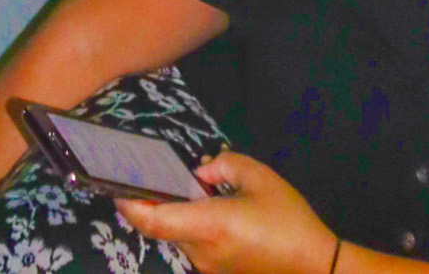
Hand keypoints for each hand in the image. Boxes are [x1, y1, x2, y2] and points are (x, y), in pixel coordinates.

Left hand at [119, 153, 335, 273]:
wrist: (314, 266)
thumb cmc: (287, 219)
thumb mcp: (258, 178)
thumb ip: (223, 165)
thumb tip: (199, 172)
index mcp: (209, 225)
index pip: (153, 220)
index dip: (128, 204)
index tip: (115, 184)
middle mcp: (201, 251)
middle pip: (162, 226)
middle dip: (152, 201)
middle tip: (147, 172)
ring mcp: (208, 267)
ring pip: (178, 235)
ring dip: (175, 213)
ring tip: (181, 185)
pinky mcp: (218, 273)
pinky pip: (194, 245)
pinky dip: (191, 225)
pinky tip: (205, 207)